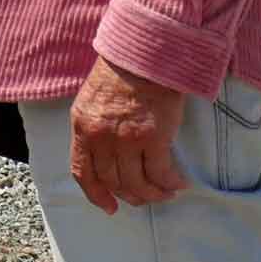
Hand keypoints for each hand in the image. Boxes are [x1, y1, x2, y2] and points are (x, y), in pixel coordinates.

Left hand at [68, 55, 187, 214]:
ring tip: (166, 192)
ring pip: (138, 184)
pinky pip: (161, 174)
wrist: (144, 54)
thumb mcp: (92, 101)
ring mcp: (126, 139)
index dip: (96, 195)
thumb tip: (107, 157)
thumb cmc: (121, 73)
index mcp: (82, 127)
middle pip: (113, 182)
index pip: (82, 172)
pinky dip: (170, 183)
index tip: (110, 207)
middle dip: (131, 196)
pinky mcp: (153, 138)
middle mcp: (101, 138)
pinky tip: (179, 182)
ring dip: (154, 194)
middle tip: (146, 196)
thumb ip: (94, 129)